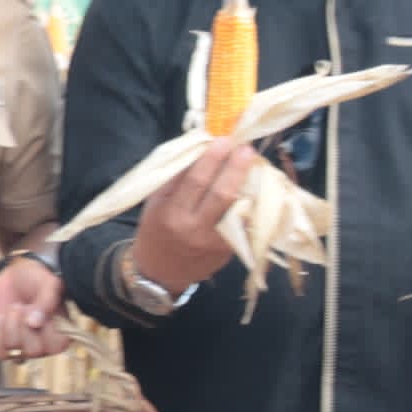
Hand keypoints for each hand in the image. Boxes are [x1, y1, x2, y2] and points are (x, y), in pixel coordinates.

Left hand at [0, 254, 70, 358]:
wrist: (14, 276)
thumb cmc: (37, 279)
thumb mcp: (48, 283)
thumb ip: (47, 301)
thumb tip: (35, 323)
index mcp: (61, 332)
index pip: (57, 345)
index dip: (45, 327)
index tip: (38, 308)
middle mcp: (43, 345)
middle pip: (34, 351)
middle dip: (24, 325)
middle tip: (22, 305)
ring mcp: (22, 347)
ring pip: (13, 352)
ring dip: (9, 327)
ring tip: (13, 308)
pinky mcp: (2, 345)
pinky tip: (0, 317)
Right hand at [125, 137, 255, 298]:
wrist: (160, 271)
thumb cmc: (156, 229)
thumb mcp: (156, 203)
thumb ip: (176, 178)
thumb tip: (201, 148)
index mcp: (172, 213)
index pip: (196, 181)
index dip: (213, 159)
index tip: (224, 140)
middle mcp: (195, 229)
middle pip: (222, 194)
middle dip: (236, 168)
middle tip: (246, 148)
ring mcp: (215, 242)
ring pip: (238, 209)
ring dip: (249, 184)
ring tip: (255, 165)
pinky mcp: (229, 251)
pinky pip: (244, 223)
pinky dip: (251, 204)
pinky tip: (255, 189)